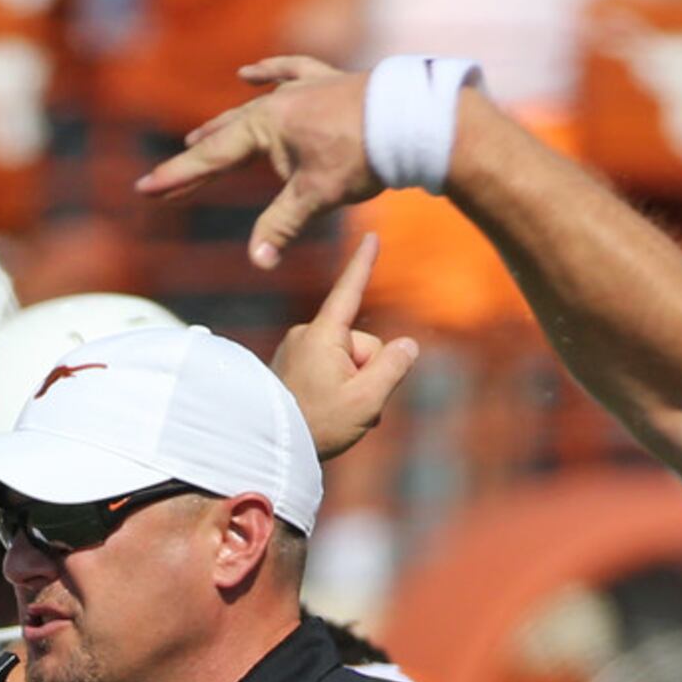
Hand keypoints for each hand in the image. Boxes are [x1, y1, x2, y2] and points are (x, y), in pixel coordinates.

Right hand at [137, 57, 377, 270]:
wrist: (404, 119)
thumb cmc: (360, 156)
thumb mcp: (316, 195)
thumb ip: (283, 226)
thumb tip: (257, 261)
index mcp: (264, 127)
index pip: (213, 159)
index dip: (179, 177)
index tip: (147, 188)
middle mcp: (274, 103)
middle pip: (225, 136)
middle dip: (196, 161)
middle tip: (166, 180)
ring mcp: (298, 90)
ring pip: (250, 108)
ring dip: (224, 125)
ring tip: (198, 136)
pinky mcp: (323, 84)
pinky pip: (287, 73)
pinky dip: (268, 74)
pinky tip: (249, 73)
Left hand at [273, 234, 418, 459]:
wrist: (272, 446)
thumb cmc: (319, 423)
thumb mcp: (367, 400)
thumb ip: (393, 368)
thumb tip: (408, 346)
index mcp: (324, 335)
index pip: (350, 290)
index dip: (364, 263)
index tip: (372, 235)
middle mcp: (307, 334)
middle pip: (361, 342)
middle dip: (368, 370)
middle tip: (354, 404)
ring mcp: (298, 349)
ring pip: (347, 360)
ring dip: (354, 384)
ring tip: (338, 413)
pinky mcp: (292, 365)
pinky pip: (329, 369)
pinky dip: (337, 388)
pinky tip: (328, 411)